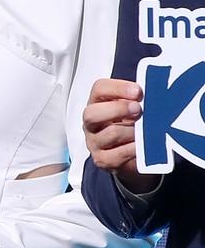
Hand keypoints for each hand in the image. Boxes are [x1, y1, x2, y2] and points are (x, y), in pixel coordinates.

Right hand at [83, 78, 154, 192]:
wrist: (130, 155)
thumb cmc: (131, 125)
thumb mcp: (132, 108)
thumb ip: (138, 99)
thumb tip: (156, 93)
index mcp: (97, 104)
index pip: (99, 89)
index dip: (118, 88)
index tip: (138, 91)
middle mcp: (91, 123)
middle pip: (92, 113)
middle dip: (118, 110)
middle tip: (138, 109)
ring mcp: (94, 142)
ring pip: (110, 134)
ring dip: (132, 131)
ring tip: (147, 130)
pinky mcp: (102, 160)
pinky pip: (119, 153)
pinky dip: (135, 148)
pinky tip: (144, 145)